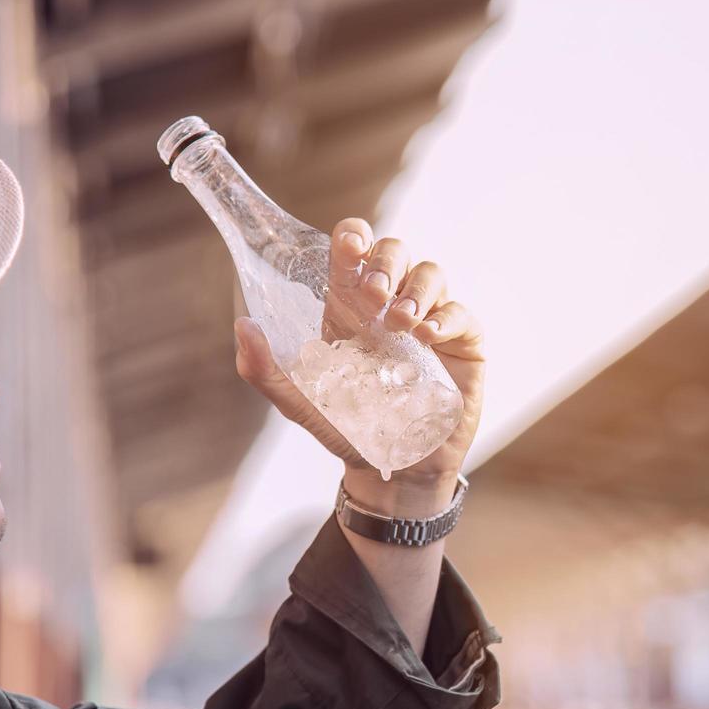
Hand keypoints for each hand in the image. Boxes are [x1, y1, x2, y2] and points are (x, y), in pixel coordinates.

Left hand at [234, 218, 483, 516]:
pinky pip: (461, 313)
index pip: (356, 249)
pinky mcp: (463, 342)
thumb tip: (244, 326)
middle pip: (395, 250)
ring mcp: (432, 319)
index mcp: (352, 305)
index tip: (348, 249)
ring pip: (431, 274)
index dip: (354, 237)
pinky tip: (428, 337)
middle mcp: (393, 303)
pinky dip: (446, 317)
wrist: (397, 471)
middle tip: (373, 295)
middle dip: (385, 262)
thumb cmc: (349, 430)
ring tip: (402, 323)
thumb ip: (265, 371)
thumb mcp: (300, 403)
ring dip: (416, 290)